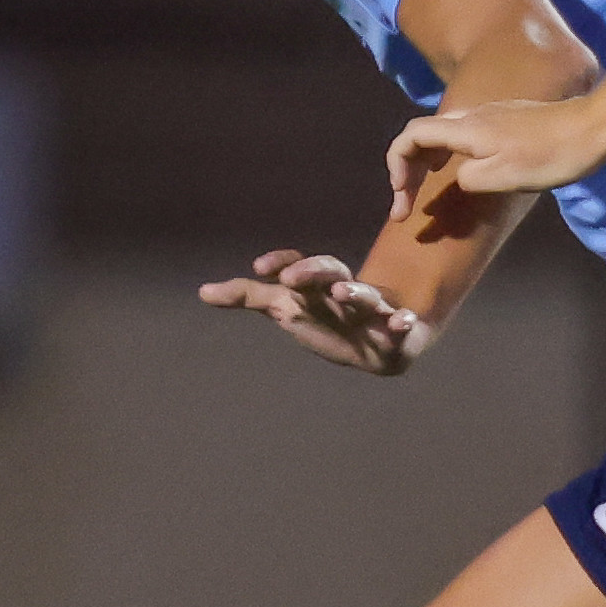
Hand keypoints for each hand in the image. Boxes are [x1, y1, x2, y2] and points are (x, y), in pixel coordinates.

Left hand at [199, 252, 428, 374]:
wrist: (379, 345)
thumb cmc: (328, 320)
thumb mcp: (287, 308)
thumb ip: (249, 297)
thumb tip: (202, 292)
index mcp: (317, 284)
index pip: (298, 264)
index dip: (281, 262)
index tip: (259, 267)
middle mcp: (344, 290)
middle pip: (331, 271)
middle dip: (312, 271)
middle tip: (290, 278)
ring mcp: (372, 309)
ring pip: (366, 295)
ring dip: (355, 291)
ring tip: (341, 291)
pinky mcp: (398, 331)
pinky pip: (403, 325)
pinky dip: (403, 322)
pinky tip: (402, 321)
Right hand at [387, 94, 605, 215]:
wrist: (593, 129)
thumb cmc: (550, 156)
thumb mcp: (504, 177)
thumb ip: (469, 179)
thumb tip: (458, 178)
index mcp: (466, 129)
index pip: (411, 137)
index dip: (397, 166)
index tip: (402, 198)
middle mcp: (472, 116)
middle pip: (423, 135)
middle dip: (407, 168)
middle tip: (407, 205)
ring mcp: (491, 115)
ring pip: (443, 134)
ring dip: (427, 162)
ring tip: (425, 190)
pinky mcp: (507, 120)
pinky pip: (464, 135)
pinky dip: (449, 155)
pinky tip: (460, 172)